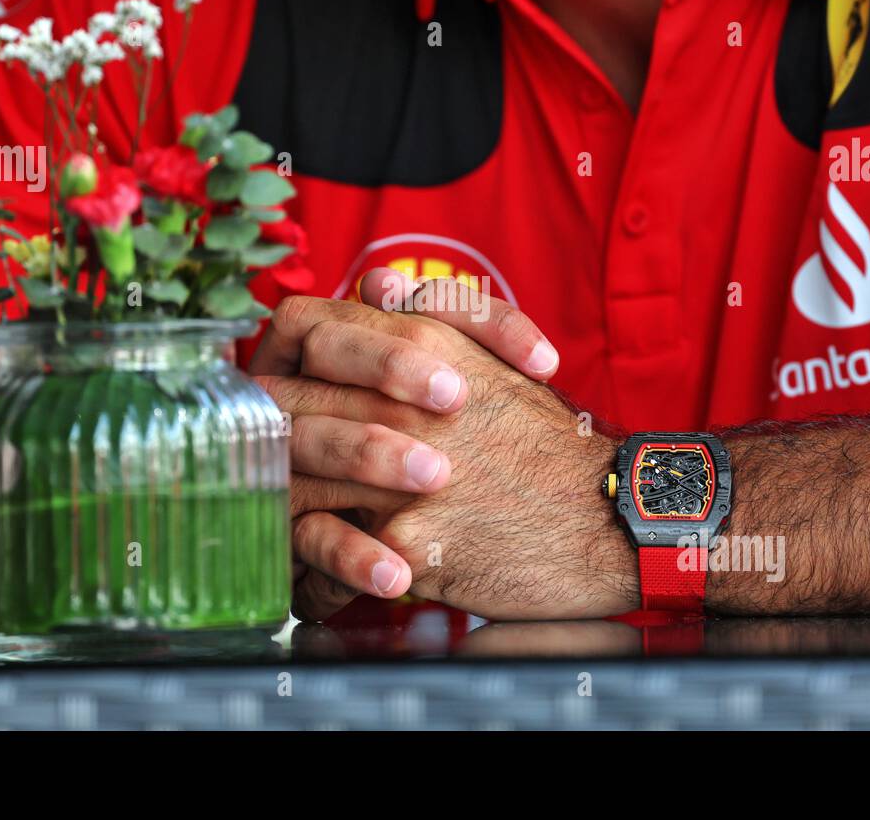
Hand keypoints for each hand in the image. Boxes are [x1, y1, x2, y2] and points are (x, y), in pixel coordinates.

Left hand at [252, 269, 637, 620]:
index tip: (280, 385)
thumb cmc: (549, 443)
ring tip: (280, 525)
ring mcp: (399, 478)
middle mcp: (401, 404)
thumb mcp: (497, 361)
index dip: (278, 355)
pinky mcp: (406, 546)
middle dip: (265, 437)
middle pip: (282, 406)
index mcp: (421, 348)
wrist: (610, 516)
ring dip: (277, 507)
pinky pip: (324, 560)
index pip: (304, 328)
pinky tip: (313, 586)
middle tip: (259, 461)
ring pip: (290, 483)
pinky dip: (310, 577)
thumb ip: (434, 316)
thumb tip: (376, 283)